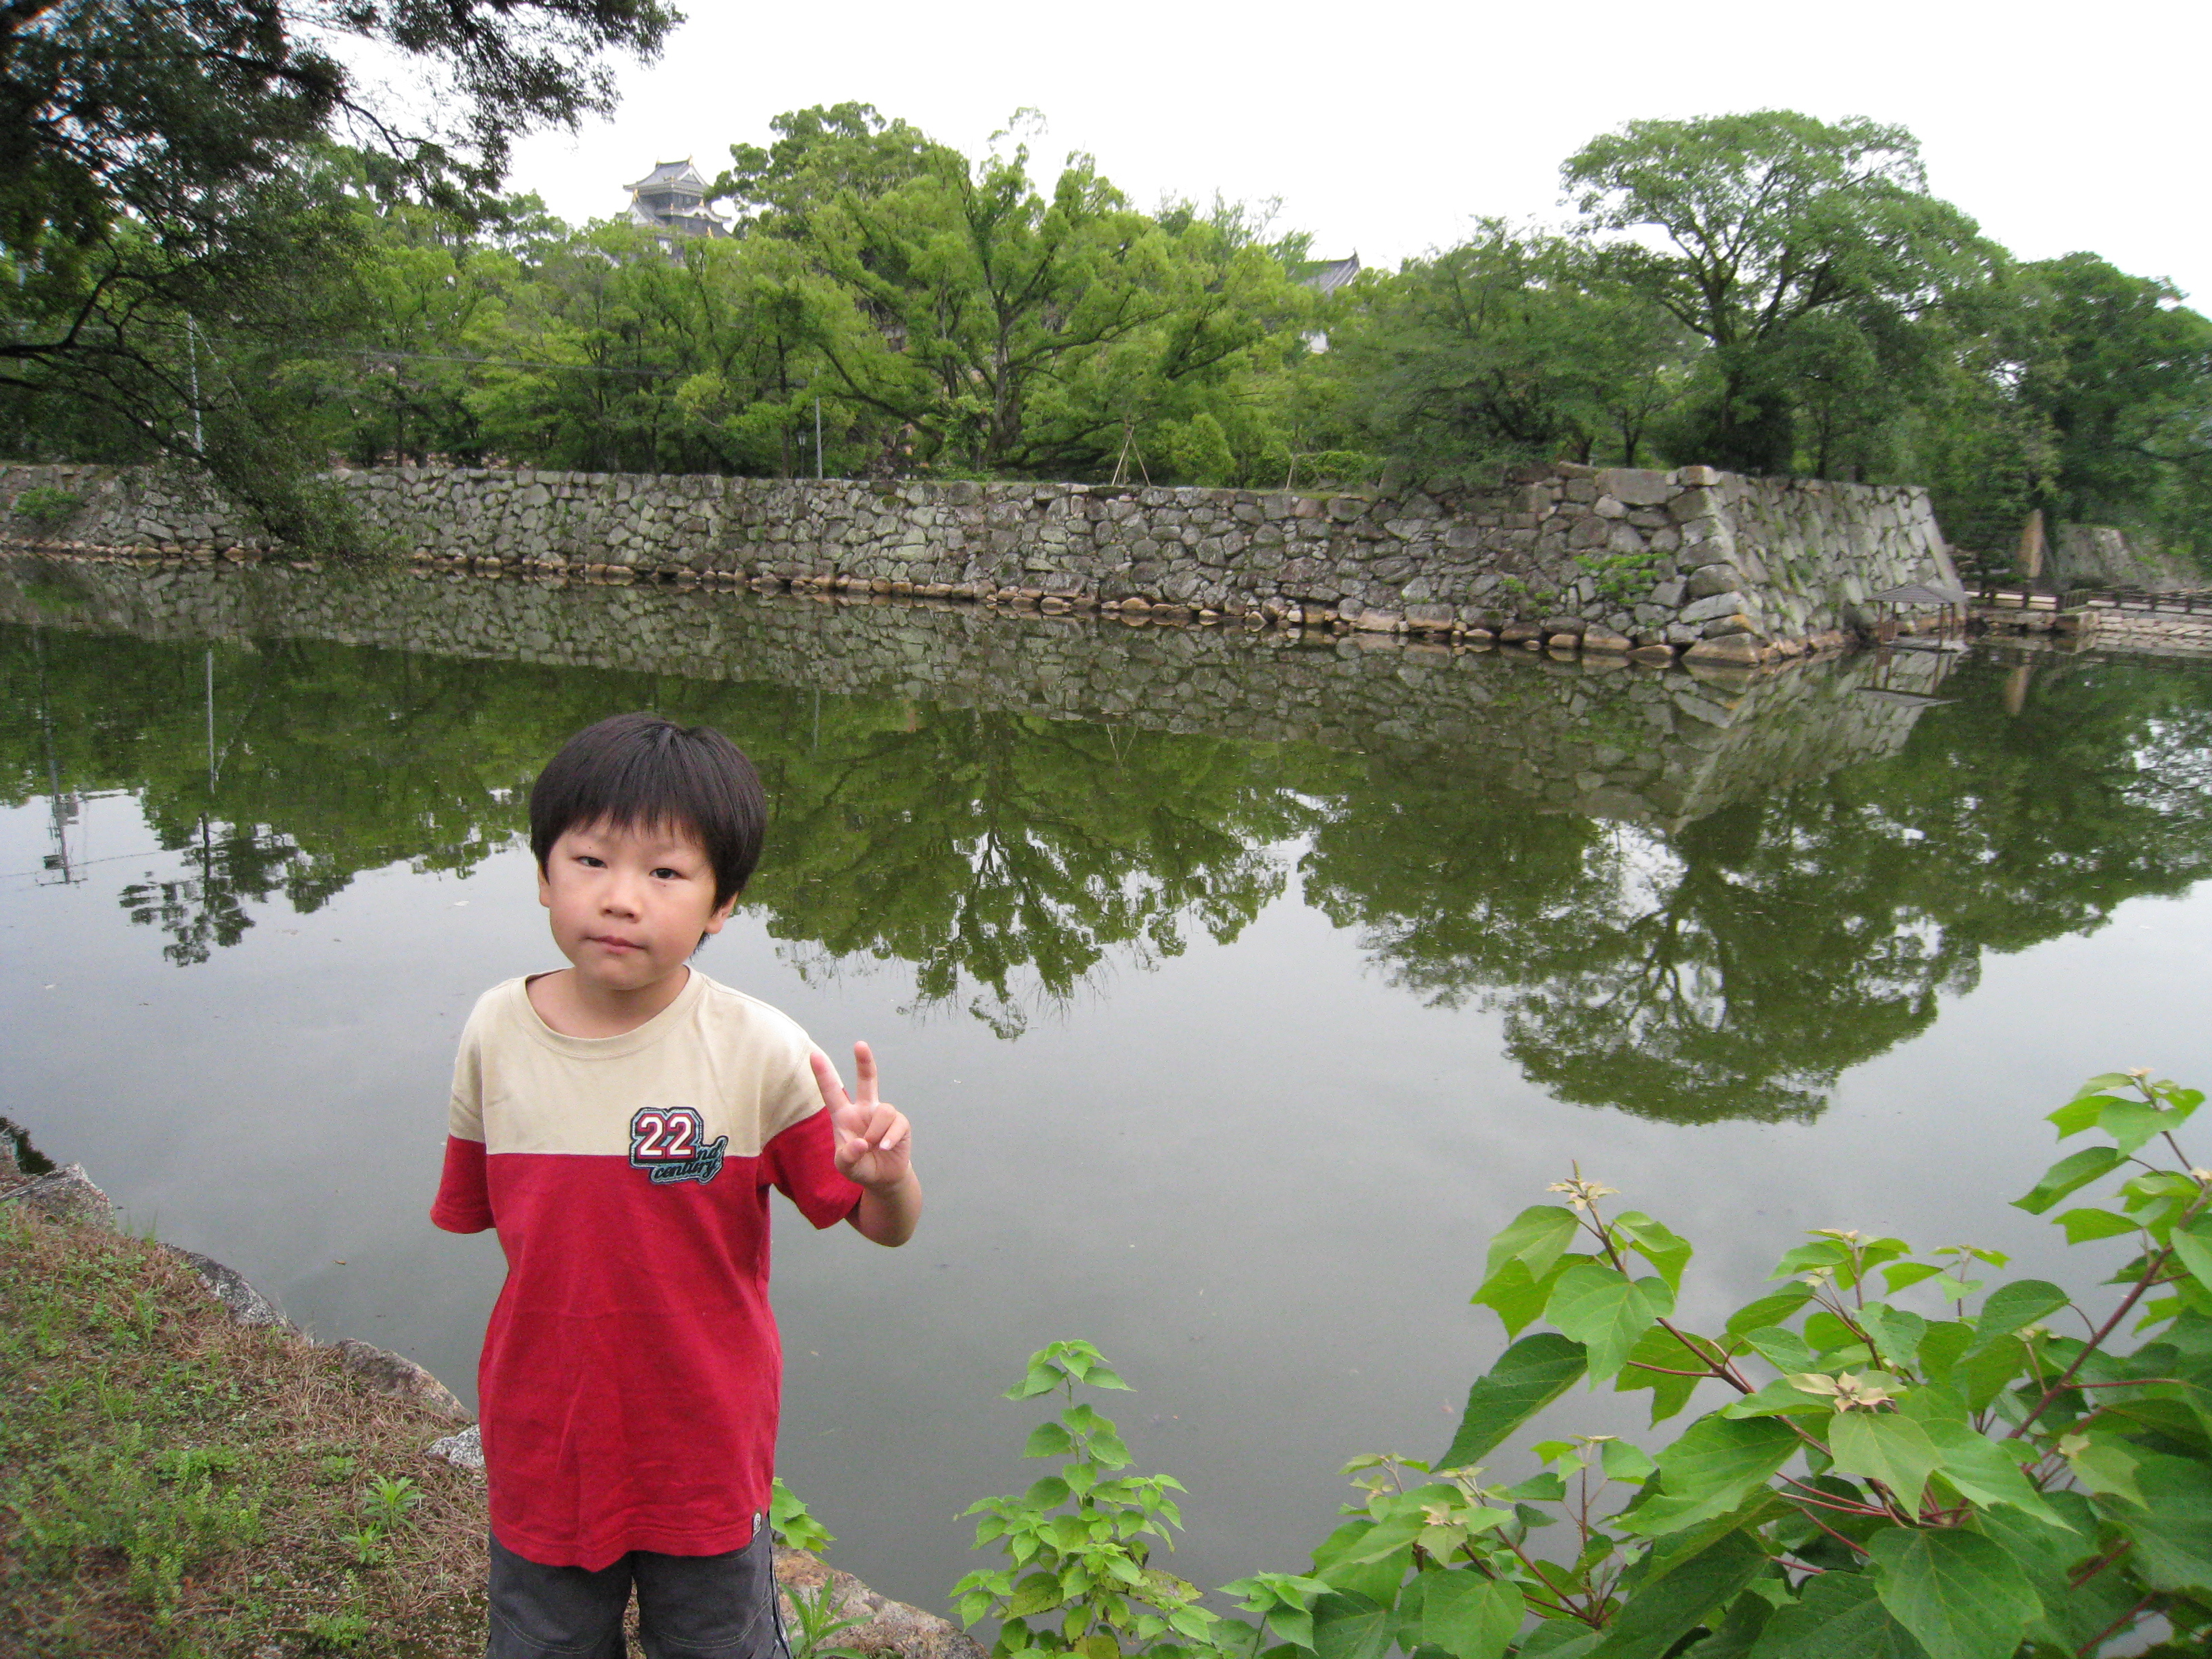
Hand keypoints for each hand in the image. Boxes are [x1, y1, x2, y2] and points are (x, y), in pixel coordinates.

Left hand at [812, 1040, 912, 1191]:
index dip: (823, 1073)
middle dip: (864, 1062)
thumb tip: (863, 1142)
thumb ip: (848, 1156)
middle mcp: (864, 1110)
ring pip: (884, 1110)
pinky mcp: (900, 1123)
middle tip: (860, 1044)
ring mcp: (883, 1115)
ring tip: (874, 1147)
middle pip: (867, 1080)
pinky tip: (885, 1148)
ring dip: (876, 1132)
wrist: (883, 1178)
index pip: (832, 1092)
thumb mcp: (845, 1166)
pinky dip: (889, 1138)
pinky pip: (896, 1123)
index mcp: (844, 1116)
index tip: (813, 1054)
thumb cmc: (860, 1166)